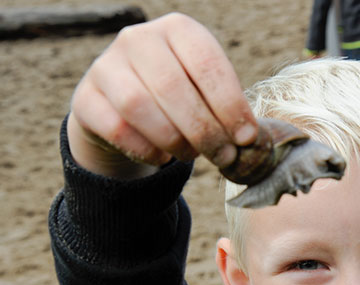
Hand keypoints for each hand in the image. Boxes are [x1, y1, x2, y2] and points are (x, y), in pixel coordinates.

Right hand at [67, 13, 257, 177]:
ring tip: (191, 155)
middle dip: (205, 130)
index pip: (207, 64)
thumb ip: (227, 110)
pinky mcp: (85, 98)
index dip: (230, 105)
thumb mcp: (207, 93)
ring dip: (174, 141)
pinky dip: (145, 150)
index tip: (247, 138)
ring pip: (140, 107)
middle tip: (224, 157)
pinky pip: (117, 128)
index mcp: (178, 30)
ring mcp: (105, 65)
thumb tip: (250, 141)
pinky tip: (161, 157)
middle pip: (174, 88)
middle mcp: (138, 39)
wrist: (124, 110)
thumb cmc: (181, 100)